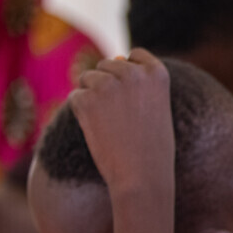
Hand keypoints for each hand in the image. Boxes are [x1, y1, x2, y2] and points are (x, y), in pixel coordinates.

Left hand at [67, 50, 173, 197]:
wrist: (142, 177)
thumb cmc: (153, 147)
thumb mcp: (157, 107)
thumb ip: (140, 81)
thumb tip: (115, 56)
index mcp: (157, 73)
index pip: (135, 54)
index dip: (129, 75)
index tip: (133, 98)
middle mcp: (133, 73)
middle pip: (107, 64)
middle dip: (107, 86)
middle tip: (120, 118)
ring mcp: (108, 84)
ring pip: (88, 78)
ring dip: (92, 98)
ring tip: (110, 125)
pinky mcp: (87, 99)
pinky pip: (75, 97)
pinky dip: (82, 114)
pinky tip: (98, 132)